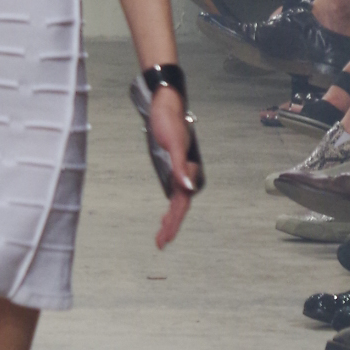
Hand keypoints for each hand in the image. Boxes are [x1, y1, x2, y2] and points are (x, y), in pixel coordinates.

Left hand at [148, 85, 196, 248]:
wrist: (166, 105)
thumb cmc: (169, 122)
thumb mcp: (173, 145)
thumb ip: (180, 167)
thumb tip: (187, 188)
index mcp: (190, 172)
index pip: (181, 204)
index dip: (173, 223)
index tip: (163, 240)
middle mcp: (188, 174)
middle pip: (180, 206)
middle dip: (171, 226)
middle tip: (160, 243)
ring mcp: (182, 172)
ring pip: (178, 202)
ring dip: (171, 219)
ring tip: (162, 236)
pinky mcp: (174, 167)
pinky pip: (174, 192)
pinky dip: (170, 205)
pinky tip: (166, 212)